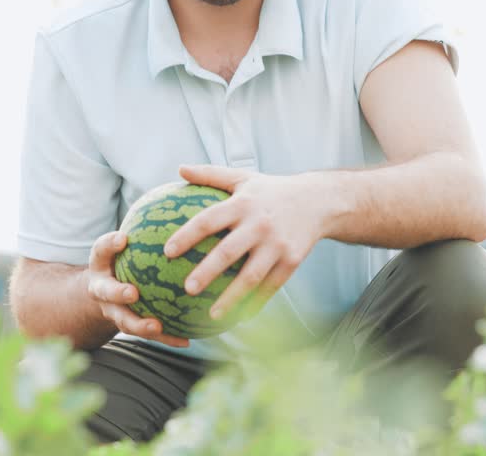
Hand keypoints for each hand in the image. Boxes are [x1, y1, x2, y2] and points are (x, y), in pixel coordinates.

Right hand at [86, 231, 189, 348]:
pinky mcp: (130, 326)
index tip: (122, 238)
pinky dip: (167, 338)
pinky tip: (187, 340)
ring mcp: (114, 310)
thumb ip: (143, 226)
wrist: (104, 290)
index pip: (100, 251)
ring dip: (140, 325)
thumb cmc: (122, 258)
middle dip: (117, 293)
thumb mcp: (124, 242)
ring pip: (124, 321)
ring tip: (157, 326)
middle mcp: (102, 289)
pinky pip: (149, 334)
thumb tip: (178, 197)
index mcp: (100, 264)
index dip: (109, 244)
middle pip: (106, 292)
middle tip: (132, 292)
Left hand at [163, 164, 330, 321]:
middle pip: (228, 252)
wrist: (318, 201)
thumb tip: (180, 168)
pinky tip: (241, 317)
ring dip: (231, 298)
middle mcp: (258, 225)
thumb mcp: (243, 178)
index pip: (208, 220)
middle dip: (207, 272)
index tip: (167, 252)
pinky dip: (256, 303)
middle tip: (187, 289)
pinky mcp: (291, 261)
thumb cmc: (271, 191)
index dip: (187, 235)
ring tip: (211, 315)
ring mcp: (277, 245)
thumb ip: (211, 174)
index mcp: (242, 204)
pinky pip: (271, 287)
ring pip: (250, 276)